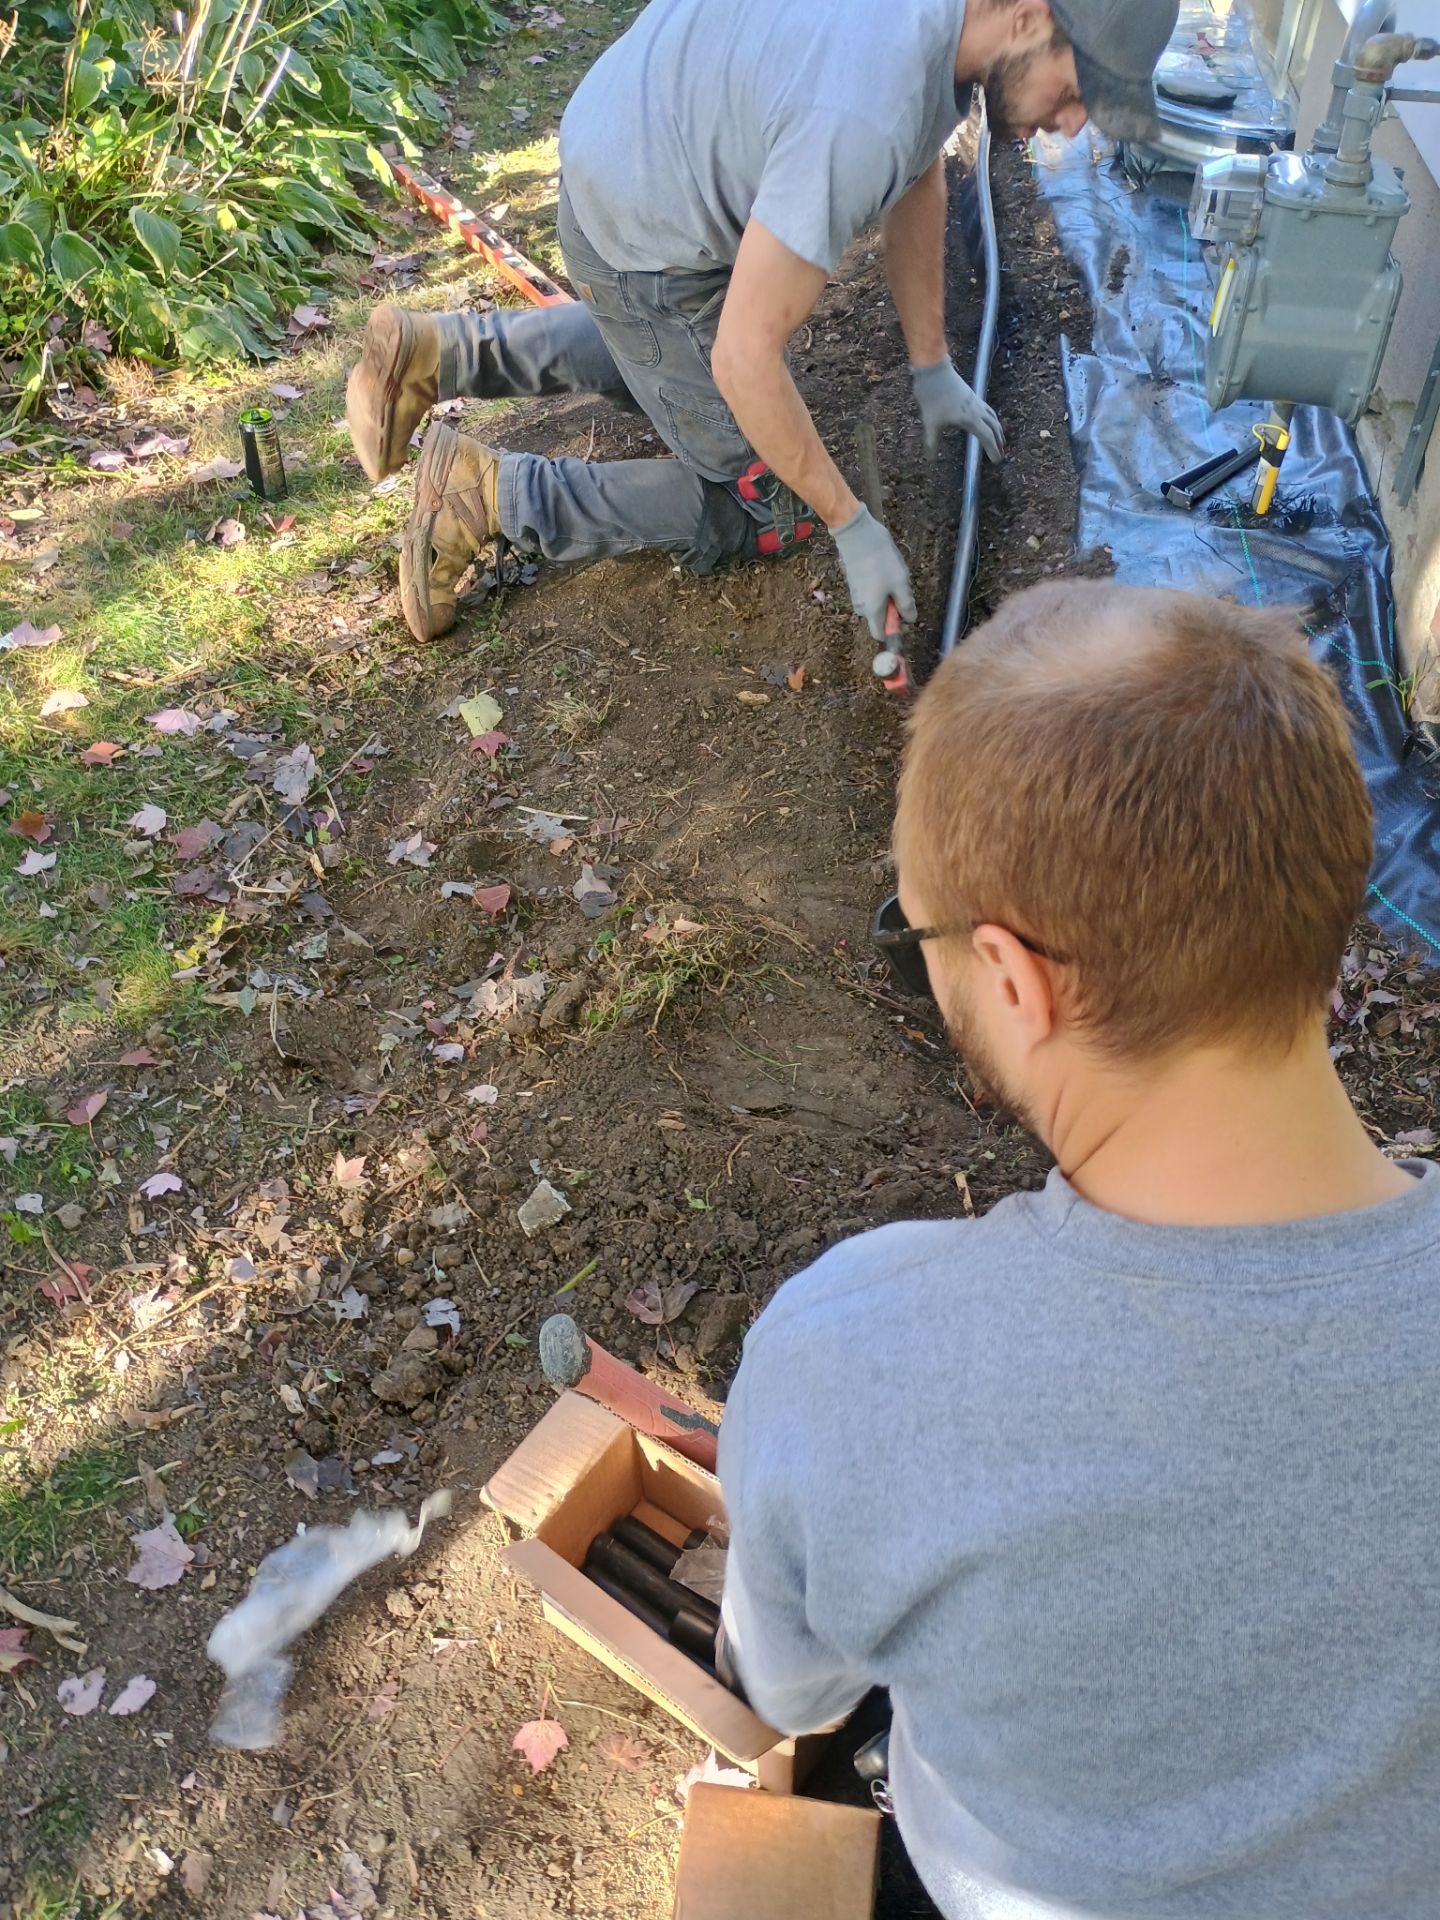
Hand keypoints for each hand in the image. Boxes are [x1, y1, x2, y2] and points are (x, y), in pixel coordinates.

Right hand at [832, 505, 916, 641]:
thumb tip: (910, 620)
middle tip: (900, 588)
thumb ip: (906, 606)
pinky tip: (883, 569)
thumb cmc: (882, 562)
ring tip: (891, 576)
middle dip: (892, 608)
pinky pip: (870, 593)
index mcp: (872, 611)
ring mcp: (856, 595)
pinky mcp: (855, 583)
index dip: (894, 629)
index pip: (880, 634)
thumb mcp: (901, 584)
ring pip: (876, 604)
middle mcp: (861, 607)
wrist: (858, 537)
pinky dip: (879, 587)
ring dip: (887, 595)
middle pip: (879, 618)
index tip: (903, 615)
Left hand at [911, 357, 1004, 461]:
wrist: (934, 369)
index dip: (993, 449)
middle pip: (994, 427)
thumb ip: (932, 442)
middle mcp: (977, 409)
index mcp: (970, 418)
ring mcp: (975, 400)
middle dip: (998, 441)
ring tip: (998, 437)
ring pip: (992, 416)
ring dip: (997, 429)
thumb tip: (930, 460)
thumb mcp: (930, 422)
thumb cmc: (932, 396)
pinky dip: (991, 418)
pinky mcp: (971, 394)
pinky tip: (985, 419)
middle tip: (1000, 453)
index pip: (986, 437)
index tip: (997, 461)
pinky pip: (987, 408)